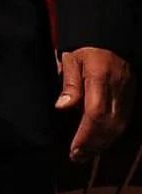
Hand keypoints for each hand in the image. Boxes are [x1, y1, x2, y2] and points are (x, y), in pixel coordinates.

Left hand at [58, 47, 132, 161]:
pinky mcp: (131, 97)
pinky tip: (100, 142)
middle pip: (109, 124)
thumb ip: (69, 83)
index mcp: (100, 78)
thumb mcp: (70, 58)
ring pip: (119, 126)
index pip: (95, 112)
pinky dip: (112, 135)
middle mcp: (117, 89)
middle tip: (77, 157)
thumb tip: (62, 107)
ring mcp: (127, 94)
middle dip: (94, 144)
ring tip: (86, 154)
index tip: (74, 148)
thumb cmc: (85, 47)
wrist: (110, 36)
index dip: (86, 134)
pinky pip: (124, 121)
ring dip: (103, 143)